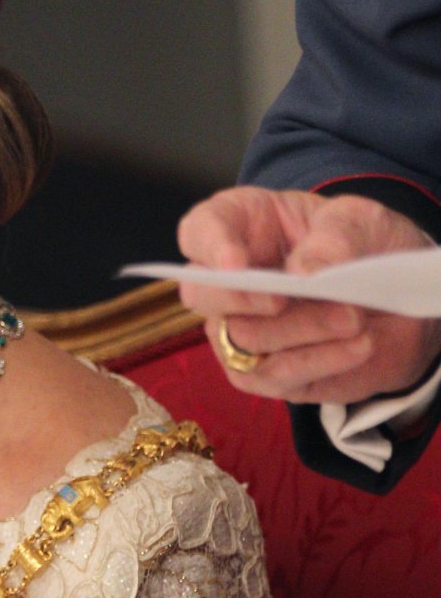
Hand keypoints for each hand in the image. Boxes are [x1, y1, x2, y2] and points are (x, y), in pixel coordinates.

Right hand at [176, 186, 440, 403]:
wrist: (397, 297)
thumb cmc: (362, 246)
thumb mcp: (359, 221)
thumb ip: (332, 239)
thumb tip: (303, 274)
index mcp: (240, 228)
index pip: (200, 232)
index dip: (210, 247)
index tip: (236, 264)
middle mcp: (230, 283)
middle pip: (200, 294)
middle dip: (238, 298)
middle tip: (281, 299)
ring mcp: (241, 332)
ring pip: (241, 338)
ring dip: (301, 329)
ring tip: (353, 318)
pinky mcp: (265, 373)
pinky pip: (274, 376)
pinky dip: (320, 360)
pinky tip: (359, 345)